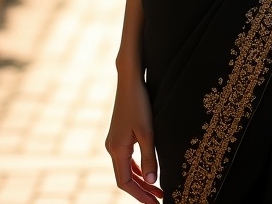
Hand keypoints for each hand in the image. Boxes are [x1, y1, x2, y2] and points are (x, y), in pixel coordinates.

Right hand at [105, 72, 162, 201]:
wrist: (129, 80)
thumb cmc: (139, 103)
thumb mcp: (147, 131)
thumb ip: (149, 157)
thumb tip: (152, 181)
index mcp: (117, 149)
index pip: (125, 182)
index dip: (139, 194)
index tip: (154, 203)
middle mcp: (112, 147)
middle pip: (125, 177)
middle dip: (142, 190)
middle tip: (159, 198)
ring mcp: (114, 141)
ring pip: (126, 168)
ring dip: (140, 179)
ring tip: (157, 188)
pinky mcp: (119, 135)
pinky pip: (126, 158)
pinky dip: (136, 168)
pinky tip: (147, 170)